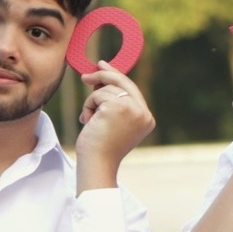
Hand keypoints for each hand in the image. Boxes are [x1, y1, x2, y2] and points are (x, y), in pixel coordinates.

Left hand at [75, 61, 155, 189]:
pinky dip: (88, 106)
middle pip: (123, 82)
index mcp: (146, 118)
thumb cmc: (101, 148)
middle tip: (86, 76)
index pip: (132, 90)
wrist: (97, 165)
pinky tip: (88, 121)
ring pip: (107, 89)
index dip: (116, 77)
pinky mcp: (118, 107)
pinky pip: (97, 94)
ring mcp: (133, 109)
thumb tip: (102, 76)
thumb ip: (114, 103)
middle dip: (104, 75)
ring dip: (92, 102)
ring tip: (89, 120)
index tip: (103, 66)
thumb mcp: (112, 123)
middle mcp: (144, 112)